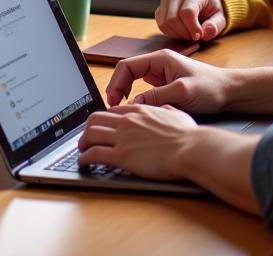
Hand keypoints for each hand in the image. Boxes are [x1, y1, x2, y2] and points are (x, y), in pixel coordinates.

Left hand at [78, 105, 198, 179]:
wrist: (191, 148)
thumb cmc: (189, 136)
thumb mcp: (177, 115)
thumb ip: (167, 110)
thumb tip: (166, 109)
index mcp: (140, 110)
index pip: (113, 110)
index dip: (104, 119)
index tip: (102, 127)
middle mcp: (128, 120)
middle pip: (95, 118)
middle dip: (87, 128)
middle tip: (86, 138)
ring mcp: (123, 137)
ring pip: (90, 133)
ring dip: (82, 143)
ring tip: (81, 151)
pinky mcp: (122, 155)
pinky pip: (94, 153)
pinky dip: (84, 158)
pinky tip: (83, 163)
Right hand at [104, 49, 230, 112]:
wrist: (230, 92)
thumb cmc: (211, 88)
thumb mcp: (182, 92)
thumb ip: (156, 96)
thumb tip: (133, 105)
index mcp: (160, 59)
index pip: (127, 66)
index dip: (116, 83)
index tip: (113, 101)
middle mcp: (158, 64)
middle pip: (128, 73)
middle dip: (118, 89)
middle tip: (113, 109)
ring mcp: (162, 75)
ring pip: (135, 83)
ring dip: (127, 96)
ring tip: (123, 112)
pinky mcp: (166, 85)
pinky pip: (146, 91)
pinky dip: (139, 101)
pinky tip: (139, 113)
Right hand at [155, 0, 226, 41]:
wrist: (204, 0)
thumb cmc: (212, 9)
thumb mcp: (220, 18)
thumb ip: (214, 26)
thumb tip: (204, 34)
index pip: (187, 12)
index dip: (192, 28)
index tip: (199, 36)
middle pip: (173, 19)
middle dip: (185, 33)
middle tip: (195, 37)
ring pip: (165, 23)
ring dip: (177, 34)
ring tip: (189, 33)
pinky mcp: (161, 6)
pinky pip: (161, 25)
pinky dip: (170, 33)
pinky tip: (181, 31)